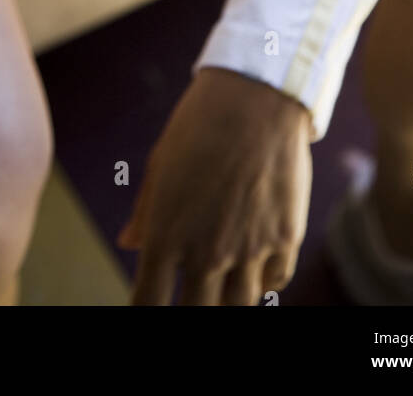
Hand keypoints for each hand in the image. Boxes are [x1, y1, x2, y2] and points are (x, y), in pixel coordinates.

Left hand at [117, 66, 312, 304]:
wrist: (255, 98)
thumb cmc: (199, 125)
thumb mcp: (160, 165)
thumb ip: (145, 212)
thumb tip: (128, 243)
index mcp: (165, 234)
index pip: (148, 303)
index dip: (147, 311)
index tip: (152, 303)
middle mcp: (206, 251)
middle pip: (198, 314)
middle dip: (192, 309)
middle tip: (194, 295)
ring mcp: (249, 249)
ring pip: (239, 306)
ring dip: (229, 298)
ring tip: (224, 285)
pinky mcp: (284, 238)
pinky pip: (274, 281)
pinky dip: (263, 279)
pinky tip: (255, 264)